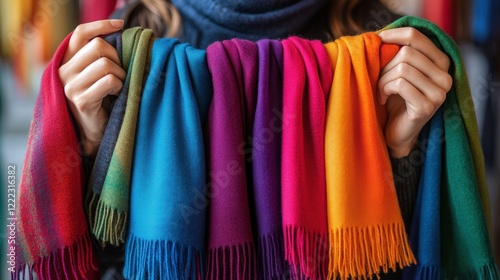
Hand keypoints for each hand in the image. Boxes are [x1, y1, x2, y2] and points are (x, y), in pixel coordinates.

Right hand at [59, 20, 125, 156]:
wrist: (95, 132)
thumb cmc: (102, 101)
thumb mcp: (98, 75)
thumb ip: (101, 57)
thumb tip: (120, 34)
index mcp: (67, 62)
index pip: (80, 34)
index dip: (100, 25)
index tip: (120, 24)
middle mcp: (63, 72)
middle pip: (98, 46)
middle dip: (117, 58)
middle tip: (121, 74)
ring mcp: (70, 87)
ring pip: (105, 64)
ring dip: (121, 75)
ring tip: (119, 86)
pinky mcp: (81, 100)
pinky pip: (109, 81)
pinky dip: (120, 86)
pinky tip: (117, 95)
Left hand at [378, 27, 451, 157]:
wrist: (395, 132)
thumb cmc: (394, 99)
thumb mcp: (397, 72)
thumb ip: (397, 54)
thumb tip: (380, 35)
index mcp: (441, 62)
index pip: (416, 36)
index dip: (393, 35)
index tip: (377, 41)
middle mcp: (445, 76)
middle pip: (407, 53)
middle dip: (385, 66)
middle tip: (379, 81)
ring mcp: (439, 92)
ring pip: (403, 68)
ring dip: (383, 80)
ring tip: (381, 92)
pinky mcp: (427, 106)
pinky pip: (400, 84)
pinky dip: (384, 90)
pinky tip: (383, 100)